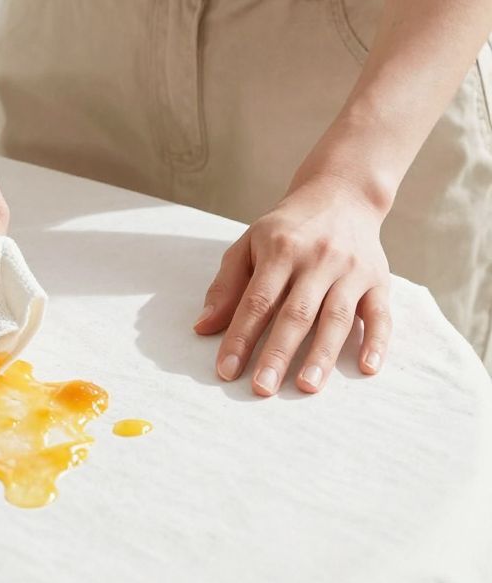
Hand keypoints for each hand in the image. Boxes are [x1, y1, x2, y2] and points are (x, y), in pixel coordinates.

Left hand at [193, 175, 391, 394]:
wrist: (340, 193)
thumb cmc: (288, 228)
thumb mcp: (250, 243)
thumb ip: (227, 285)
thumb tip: (203, 327)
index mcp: (280, 249)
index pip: (257, 300)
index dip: (240, 336)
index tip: (226, 370)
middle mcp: (317, 259)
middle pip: (296, 312)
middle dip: (278, 353)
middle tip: (262, 389)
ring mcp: (351, 270)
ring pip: (337, 317)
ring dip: (322, 354)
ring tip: (307, 387)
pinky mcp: (378, 280)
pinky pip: (380, 315)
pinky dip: (377, 342)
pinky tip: (367, 369)